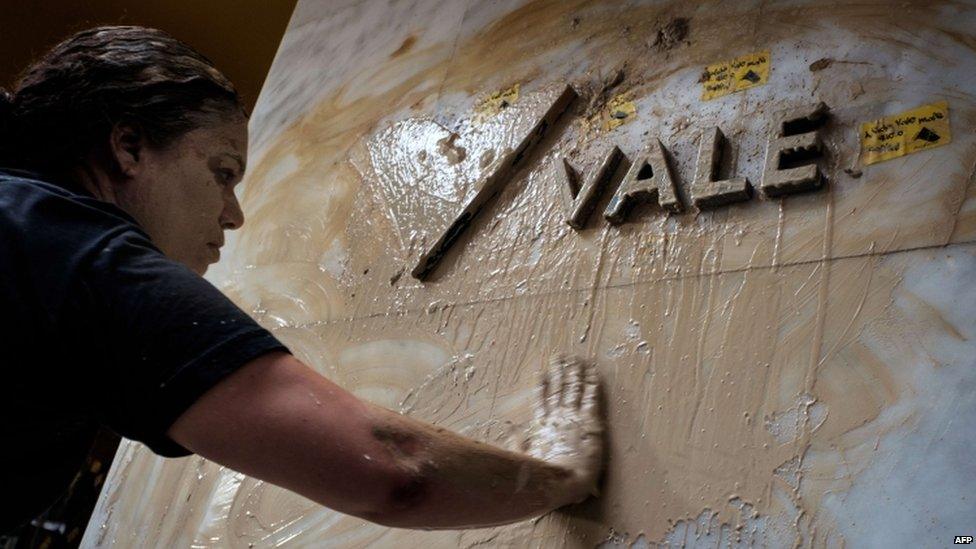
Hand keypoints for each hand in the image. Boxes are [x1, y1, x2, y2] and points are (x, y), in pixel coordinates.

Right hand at [523, 355, 603, 503]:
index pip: (541, 399)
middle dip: (559, 371)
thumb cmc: (545, 474)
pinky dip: (592, 382)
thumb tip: (510, 427)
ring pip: (574, 388)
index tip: (541, 372)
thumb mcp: (526, 458)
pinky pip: (591, 396)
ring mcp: (573, 416)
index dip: (542, 385)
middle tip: (559, 356)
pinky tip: (593, 371)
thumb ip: (518, 441)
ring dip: (575, 372)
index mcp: (542, 425)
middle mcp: (557, 416)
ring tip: (576, 358)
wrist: (563, 480)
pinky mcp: (590, 420)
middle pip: (558, 388)